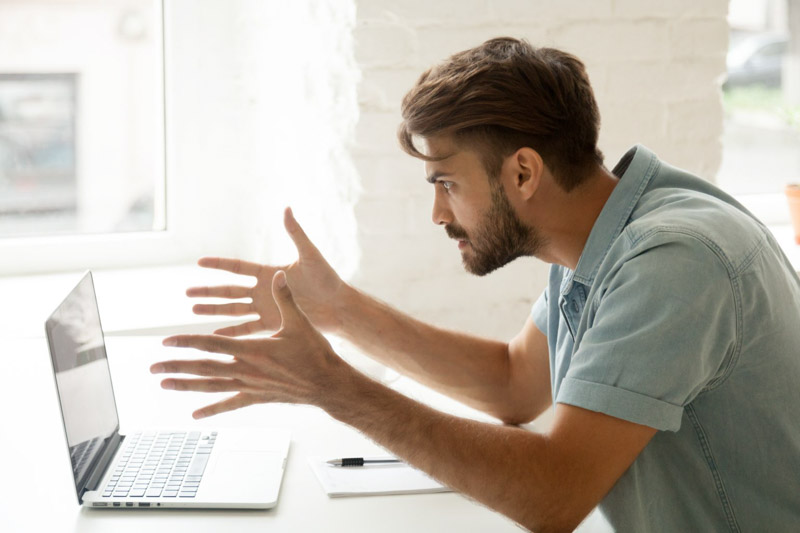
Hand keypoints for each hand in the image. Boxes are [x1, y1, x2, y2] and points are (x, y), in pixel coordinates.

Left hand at [152, 270, 352, 418]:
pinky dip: (212, 408)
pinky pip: (230, 403)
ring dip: (185, 385)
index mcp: (252, 349)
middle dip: (177, 366)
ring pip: (211, 386)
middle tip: (153, 367)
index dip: (187, 342)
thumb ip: (285, 298)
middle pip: (204, 367)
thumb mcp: (300, 322)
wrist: (328, 384)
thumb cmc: (315, 353)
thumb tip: (279, 274)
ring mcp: (250, 385)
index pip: (211, 345)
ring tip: (164, 384)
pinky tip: (195, 414)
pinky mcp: (257, 397)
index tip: (167, 341)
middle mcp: (246, 369)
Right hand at [188, 207, 345, 335]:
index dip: (219, 265)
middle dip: (208, 292)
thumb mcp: (309, 254)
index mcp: (270, 273)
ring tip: (193, 311)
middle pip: (229, 291)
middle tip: (186, 293)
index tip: (198, 263)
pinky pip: (248, 329)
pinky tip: (215, 336)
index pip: (238, 267)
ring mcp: (267, 308)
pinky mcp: (274, 325)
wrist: (339, 306)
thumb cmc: (327, 278)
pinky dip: (232, 333)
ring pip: (234, 310)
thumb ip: (296, 233)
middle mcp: (264, 291)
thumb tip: (286, 208)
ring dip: (214, 312)